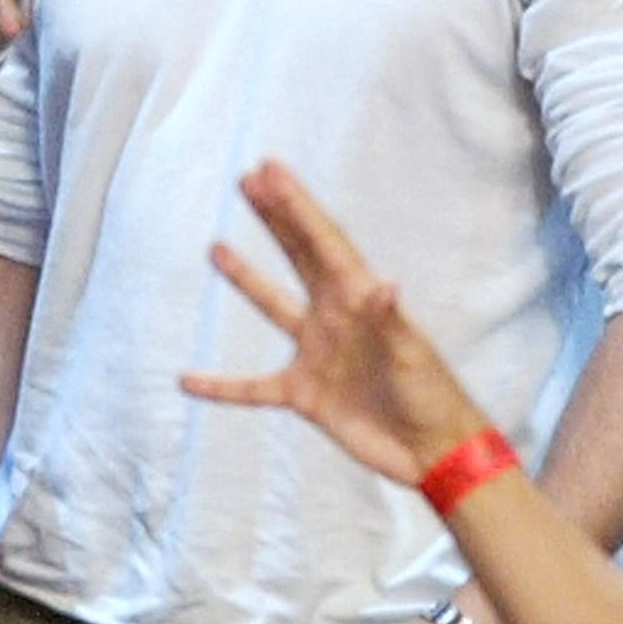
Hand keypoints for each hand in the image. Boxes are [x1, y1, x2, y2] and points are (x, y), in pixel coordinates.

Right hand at [181, 160, 487, 483]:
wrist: (434, 453)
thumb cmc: (433, 397)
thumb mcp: (413, 355)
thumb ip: (392, 320)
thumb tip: (384, 281)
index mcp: (358, 299)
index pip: (321, 241)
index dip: (296, 204)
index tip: (269, 170)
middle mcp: (333, 317)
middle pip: (297, 255)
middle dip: (274, 217)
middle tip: (247, 180)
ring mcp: (316, 354)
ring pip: (272, 308)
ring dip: (246, 278)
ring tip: (217, 248)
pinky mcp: (304, 394)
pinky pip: (252, 388)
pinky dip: (222, 386)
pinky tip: (188, 381)